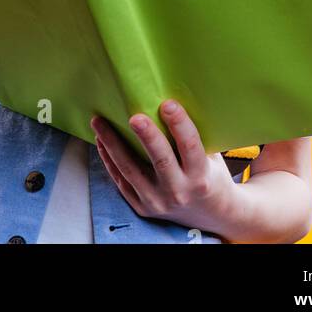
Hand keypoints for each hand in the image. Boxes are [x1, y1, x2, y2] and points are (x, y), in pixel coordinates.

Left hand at [90, 101, 240, 237]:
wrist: (210, 215)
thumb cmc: (209, 175)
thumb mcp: (212, 156)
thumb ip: (195, 135)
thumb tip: (171, 95)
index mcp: (200, 176)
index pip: (190, 147)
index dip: (180, 125)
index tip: (168, 104)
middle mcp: (179, 191)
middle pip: (161, 161)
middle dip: (147, 137)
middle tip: (134, 116)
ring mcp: (158, 202)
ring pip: (131, 171)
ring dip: (113, 144)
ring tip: (99, 121)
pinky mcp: (142, 207)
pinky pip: (121, 181)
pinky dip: (109, 160)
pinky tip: (100, 140)